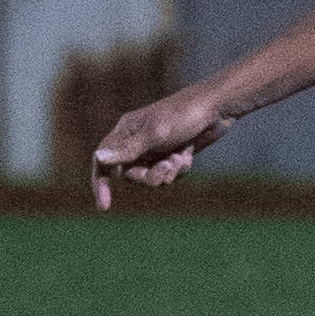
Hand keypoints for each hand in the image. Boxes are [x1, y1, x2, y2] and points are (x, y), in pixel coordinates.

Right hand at [91, 86, 237, 209]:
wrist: (216, 108)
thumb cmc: (183, 115)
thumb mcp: (155, 134)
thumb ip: (128, 149)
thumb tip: (98, 157)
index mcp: (126, 132)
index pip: (103, 161)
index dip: (100, 183)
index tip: (105, 207)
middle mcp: (137, 141)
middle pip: (132, 175)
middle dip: (150, 176)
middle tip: (168, 167)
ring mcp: (156, 148)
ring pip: (152, 177)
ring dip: (168, 173)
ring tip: (180, 159)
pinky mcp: (173, 153)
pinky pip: (170, 174)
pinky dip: (180, 168)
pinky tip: (188, 155)